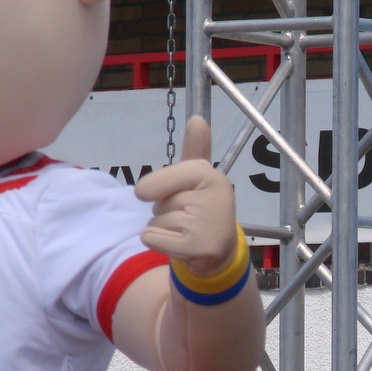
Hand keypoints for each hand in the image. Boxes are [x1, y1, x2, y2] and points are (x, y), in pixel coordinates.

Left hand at [134, 116, 236, 276]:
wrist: (219, 252)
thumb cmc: (202, 210)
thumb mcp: (198, 178)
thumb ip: (195, 150)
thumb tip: (197, 118)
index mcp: (212, 176)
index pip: (159, 180)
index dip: (155, 188)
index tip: (175, 195)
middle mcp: (214, 198)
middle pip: (156, 201)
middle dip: (164, 210)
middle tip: (188, 217)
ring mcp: (207, 224)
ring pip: (154, 221)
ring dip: (163, 228)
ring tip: (187, 231)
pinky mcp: (198, 248)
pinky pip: (151, 237)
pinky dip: (157, 242)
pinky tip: (180, 245)